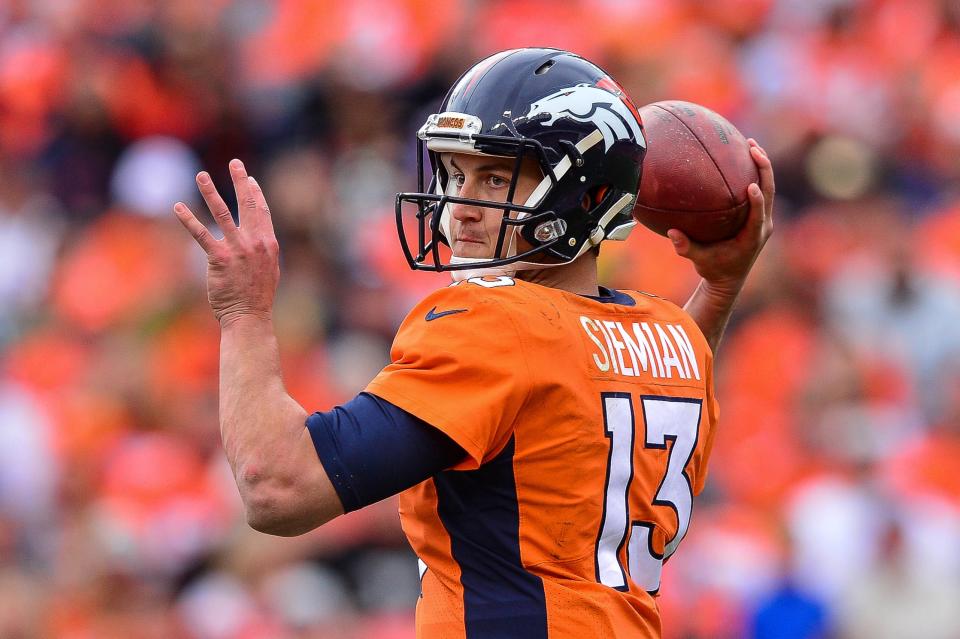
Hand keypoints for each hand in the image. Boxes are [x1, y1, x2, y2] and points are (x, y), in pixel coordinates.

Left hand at [174, 159, 279, 325]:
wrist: (249, 316)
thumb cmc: (258, 297)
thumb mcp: (269, 270)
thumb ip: (263, 252)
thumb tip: (260, 242)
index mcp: (268, 244)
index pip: (263, 211)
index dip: (256, 193)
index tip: (250, 179)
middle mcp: (255, 242)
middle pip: (247, 204)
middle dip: (241, 181)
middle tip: (236, 163)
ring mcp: (238, 249)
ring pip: (223, 213)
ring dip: (211, 191)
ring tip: (202, 175)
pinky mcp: (220, 259)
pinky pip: (202, 234)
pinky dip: (189, 219)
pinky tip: (178, 207)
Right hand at [668, 139, 774, 297]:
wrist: (729, 279)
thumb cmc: (713, 268)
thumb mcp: (698, 260)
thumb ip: (685, 247)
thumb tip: (672, 232)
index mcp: (751, 238)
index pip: (758, 216)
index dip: (757, 201)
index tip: (751, 185)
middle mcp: (763, 227)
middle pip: (769, 193)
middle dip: (764, 170)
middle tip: (753, 149)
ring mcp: (764, 220)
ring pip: (768, 189)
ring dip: (762, 167)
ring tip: (751, 145)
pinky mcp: (761, 216)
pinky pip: (762, 191)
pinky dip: (756, 174)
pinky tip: (743, 157)